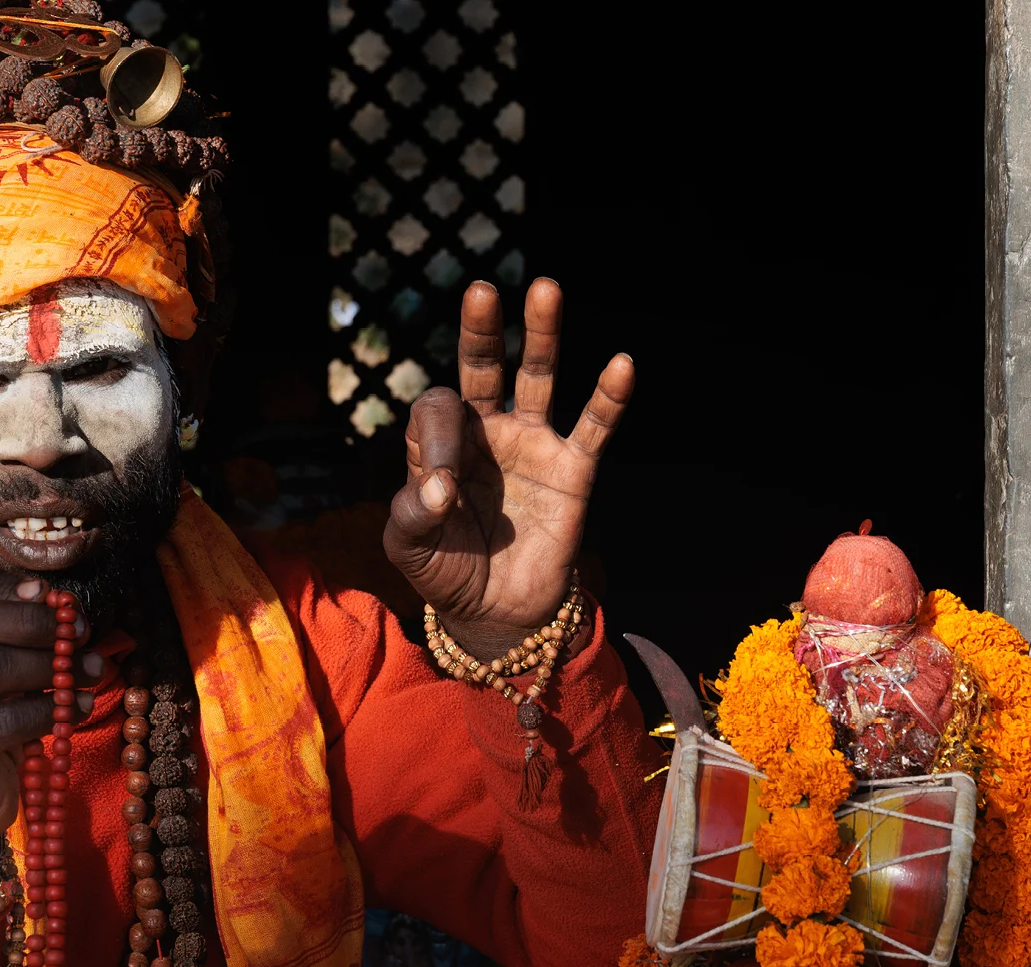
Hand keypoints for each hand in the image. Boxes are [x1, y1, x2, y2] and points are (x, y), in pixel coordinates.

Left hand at [384, 277, 633, 657]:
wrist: (496, 613)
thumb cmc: (446, 571)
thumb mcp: (409, 548)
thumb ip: (413, 514)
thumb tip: (442, 487)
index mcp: (441, 444)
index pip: (438, 410)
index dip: (439, 438)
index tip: (444, 490)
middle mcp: (487, 432)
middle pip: (484, 367)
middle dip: (481, 331)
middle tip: (481, 290)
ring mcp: (532, 445)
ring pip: (538, 378)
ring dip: (542, 335)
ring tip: (545, 288)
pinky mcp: (572, 471)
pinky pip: (593, 429)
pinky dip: (608, 398)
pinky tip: (621, 364)